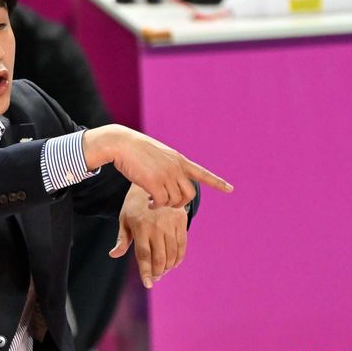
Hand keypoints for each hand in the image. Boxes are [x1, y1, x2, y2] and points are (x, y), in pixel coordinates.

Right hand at [83, 124, 232, 208]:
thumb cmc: (135, 149)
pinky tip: (148, 204)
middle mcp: (176, 167)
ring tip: (153, 202)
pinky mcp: (154, 182)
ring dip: (165, 205)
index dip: (217, 182)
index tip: (230, 189)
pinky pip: (161, 202)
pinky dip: (156, 206)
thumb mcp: (158, 154)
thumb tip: (171, 179)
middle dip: (180, 203)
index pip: (202, 173)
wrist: (121, 143)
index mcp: (179, 159)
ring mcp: (166, 175)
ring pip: (174, 200)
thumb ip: (168, 165)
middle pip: (189, 194)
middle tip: (167, 204)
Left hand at [111, 184, 187, 288]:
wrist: (154, 181)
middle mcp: (156, 226)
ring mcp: (170, 224)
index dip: (146, 272)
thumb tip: (114, 254)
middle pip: (159, 258)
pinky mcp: (181, 221)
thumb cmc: (135, 203)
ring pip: (172, 254)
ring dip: (168, 267)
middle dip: (157, 272)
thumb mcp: (125, 218)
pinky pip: (182, 245)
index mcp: (140, 226)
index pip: (144, 255)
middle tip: (155, 277)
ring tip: (162, 271)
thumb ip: (122, 239)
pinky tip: (174, 263)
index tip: (148, 284)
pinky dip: (179, 257)